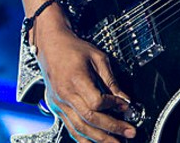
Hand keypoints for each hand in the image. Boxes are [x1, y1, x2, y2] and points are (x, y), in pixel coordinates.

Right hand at [32, 11, 135, 141]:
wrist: (51, 46)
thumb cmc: (74, 49)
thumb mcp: (98, 57)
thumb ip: (111, 79)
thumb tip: (124, 97)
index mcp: (76, 79)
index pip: (96, 102)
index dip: (113, 106)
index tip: (125, 106)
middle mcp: (66, 94)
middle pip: (89, 119)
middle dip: (111, 129)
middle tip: (129, 134)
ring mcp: (60, 103)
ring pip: (79, 128)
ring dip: (98, 139)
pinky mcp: (57, 108)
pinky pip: (70, 128)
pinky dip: (82, 138)